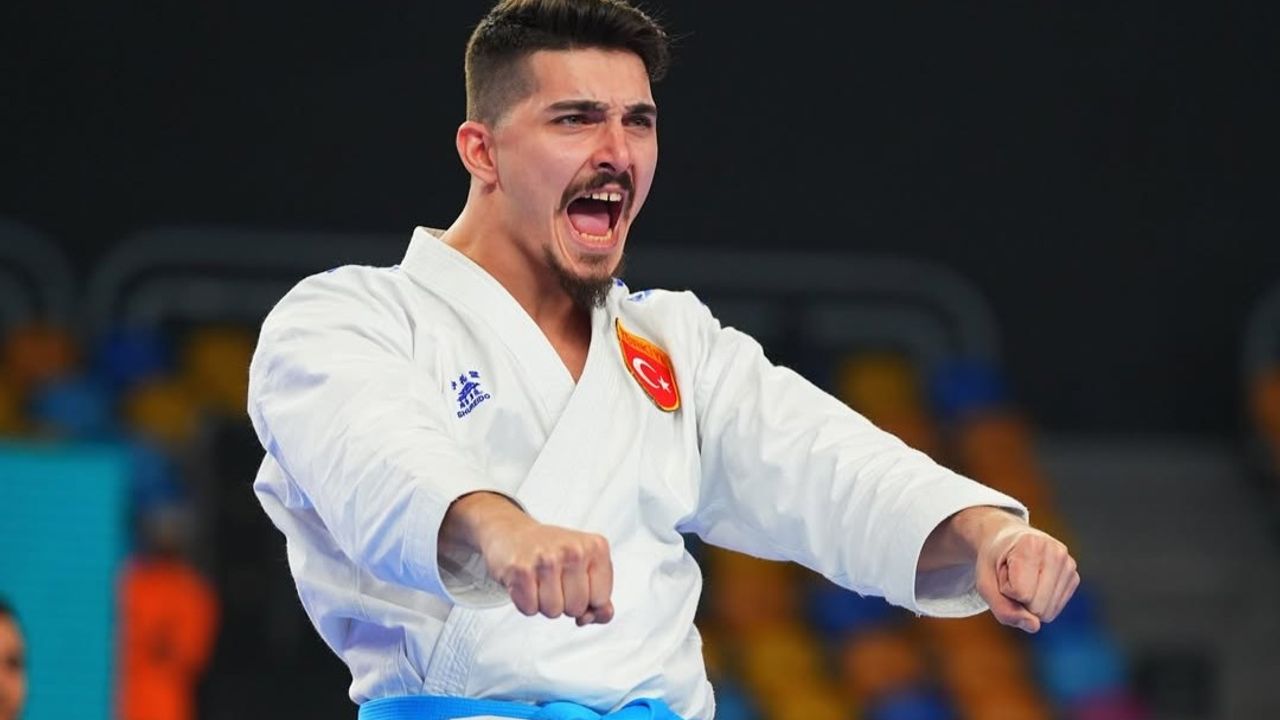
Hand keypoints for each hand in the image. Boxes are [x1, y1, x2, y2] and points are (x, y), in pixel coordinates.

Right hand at [441, 492, 614, 625]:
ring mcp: (547, 559)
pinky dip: (526, 603)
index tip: (577, 583)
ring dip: (544, 604)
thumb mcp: (585, 567)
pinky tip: (526, 583)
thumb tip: (603, 615)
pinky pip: (530, 609)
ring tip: (540, 581)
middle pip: (577, 608)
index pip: (601, 599)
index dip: (587, 600)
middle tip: (555, 581)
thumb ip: (601, 596)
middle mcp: (573, 550)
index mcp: (596, 547)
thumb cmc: (553, 553)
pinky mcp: (521, 570)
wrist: (513, 533)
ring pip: (553, 611)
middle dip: (565, 603)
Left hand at [976, 522, 1078, 632]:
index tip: (1003, 572)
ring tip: (1023, 578)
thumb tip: (1035, 627)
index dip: (1005, 590)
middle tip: (1012, 576)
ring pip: (1048, 612)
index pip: (1020, 594)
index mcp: (1031, 545)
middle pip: (1037, 607)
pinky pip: (1054, 610)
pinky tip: (1036, 582)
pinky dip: (1041, 602)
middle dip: (1018, 599)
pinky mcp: (1074, 576)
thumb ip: (1003, 609)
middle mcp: (1056, 552)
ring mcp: (1069, 563)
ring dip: (1029, 602)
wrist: (1006, 540)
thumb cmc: (993, 562)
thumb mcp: (985, 584)